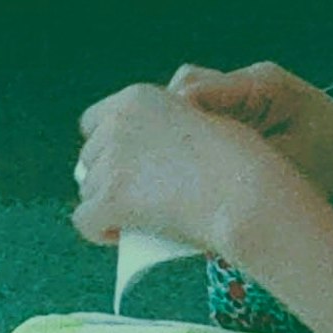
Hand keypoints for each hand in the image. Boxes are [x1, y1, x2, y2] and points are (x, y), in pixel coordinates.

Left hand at [72, 81, 282, 262]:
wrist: (247, 193)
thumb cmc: (241, 164)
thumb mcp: (201, 121)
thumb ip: (168, 129)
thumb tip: (147, 162)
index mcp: (138, 97)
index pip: (94, 121)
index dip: (108, 147)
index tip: (129, 167)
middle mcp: (117, 122)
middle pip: (89, 157)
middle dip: (107, 177)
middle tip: (135, 199)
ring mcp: (112, 160)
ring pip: (88, 190)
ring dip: (106, 204)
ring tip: (134, 219)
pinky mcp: (112, 197)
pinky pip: (85, 220)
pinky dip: (100, 230)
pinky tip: (120, 235)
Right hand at [161, 63, 332, 209]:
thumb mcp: (287, 171)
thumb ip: (236, 168)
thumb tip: (183, 181)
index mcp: (261, 86)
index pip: (194, 91)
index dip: (168, 125)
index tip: (151, 163)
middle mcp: (252, 79)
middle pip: (188, 88)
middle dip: (168, 127)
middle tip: (158, 169)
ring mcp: (253, 90)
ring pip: (196, 100)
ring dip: (185, 132)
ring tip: (176, 171)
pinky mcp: (256, 106)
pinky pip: (215, 112)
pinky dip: (203, 137)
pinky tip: (198, 168)